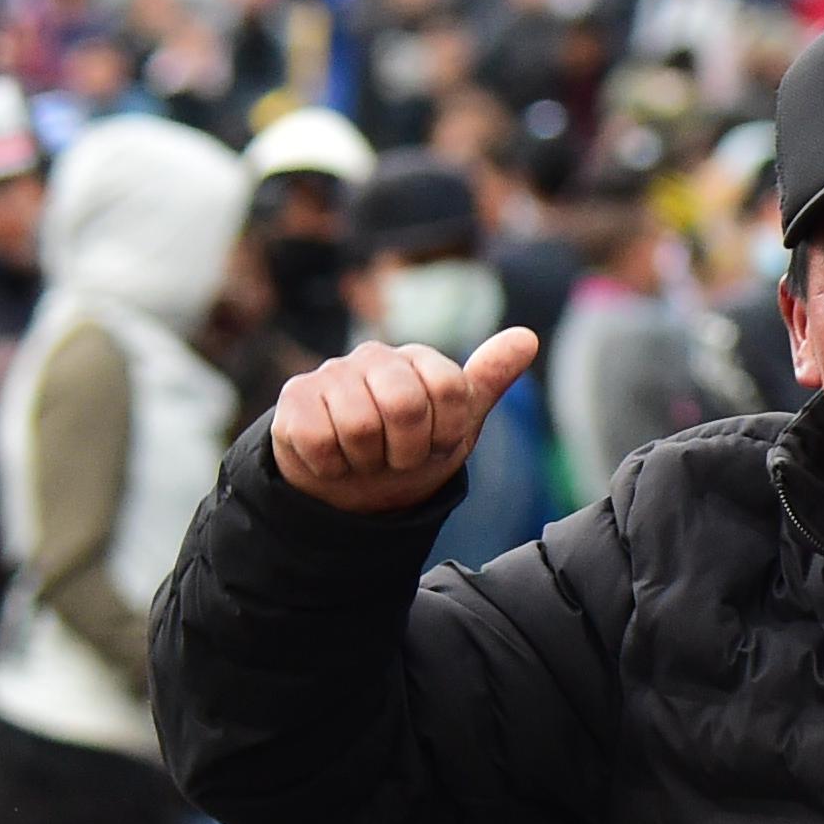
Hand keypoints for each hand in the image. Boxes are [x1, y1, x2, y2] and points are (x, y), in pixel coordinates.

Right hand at [270, 327, 544, 512]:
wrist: (351, 486)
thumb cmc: (409, 450)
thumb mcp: (457, 423)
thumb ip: (488, 380)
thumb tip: (527, 337)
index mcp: (419, 360)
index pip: (449, 388)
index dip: (444, 432)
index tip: (434, 445)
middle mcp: (375, 357)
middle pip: (405, 404)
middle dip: (406, 450)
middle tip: (397, 459)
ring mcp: (332, 373)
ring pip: (359, 426)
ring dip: (367, 461)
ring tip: (365, 459)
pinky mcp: (295, 397)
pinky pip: (319, 439)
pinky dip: (332, 466)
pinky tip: (334, 459)